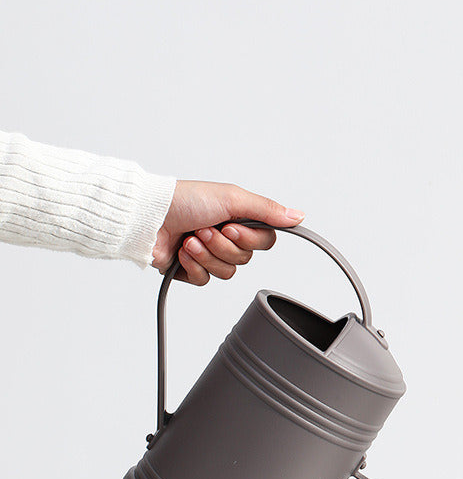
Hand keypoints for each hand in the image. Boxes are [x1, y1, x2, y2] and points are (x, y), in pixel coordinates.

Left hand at [151, 180, 304, 284]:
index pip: (264, 241)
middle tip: (205, 229)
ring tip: (190, 239)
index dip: (250, 239)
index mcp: (238, 218)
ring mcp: (208, 254)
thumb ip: (267, 209)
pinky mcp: (191, 270)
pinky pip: (205, 280)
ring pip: (227, 272)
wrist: (146, 218)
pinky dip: (193, 266)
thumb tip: (299, 215)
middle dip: (223, 245)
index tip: (231, 226)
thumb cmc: (184, 200)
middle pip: (245, 259)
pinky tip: (182, 252)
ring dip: (207, 255)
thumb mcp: (232, 198)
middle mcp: (225, 237)